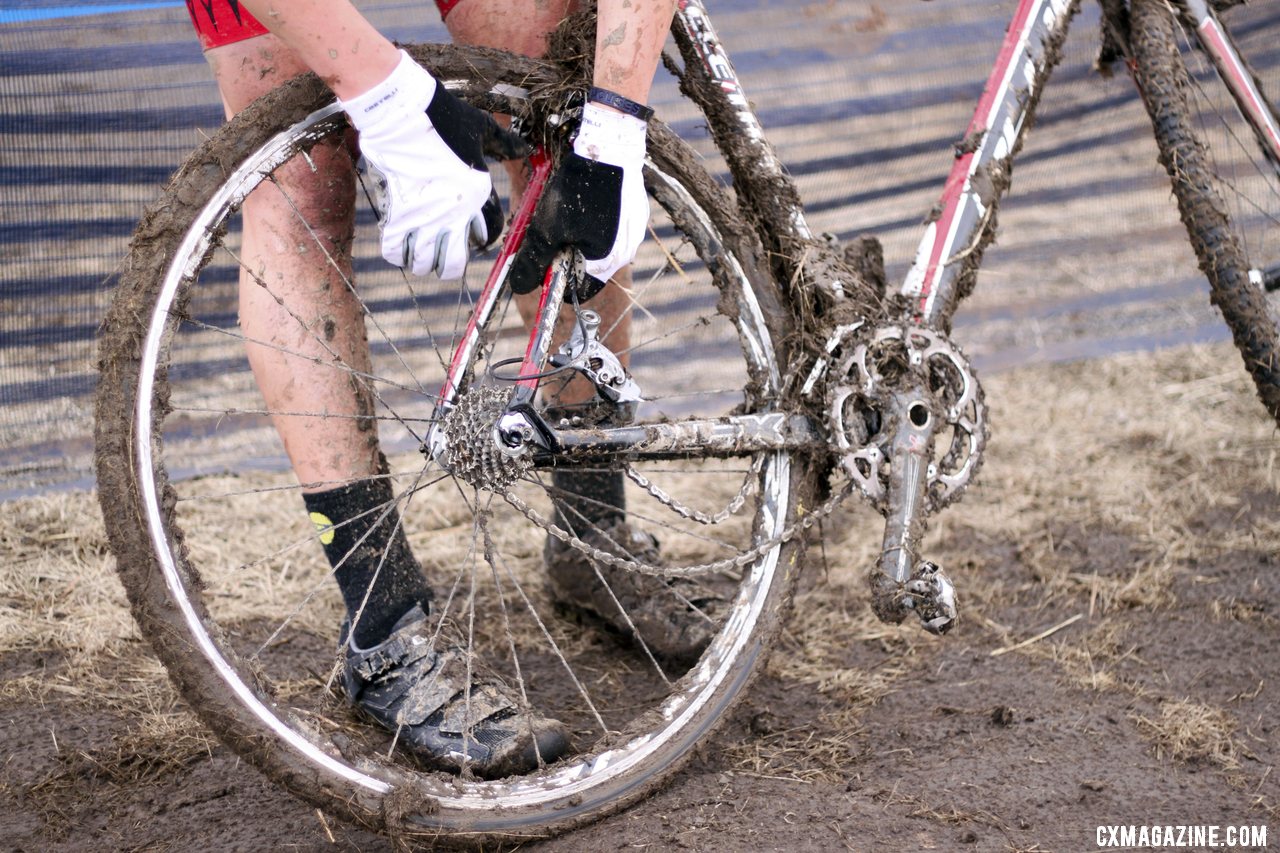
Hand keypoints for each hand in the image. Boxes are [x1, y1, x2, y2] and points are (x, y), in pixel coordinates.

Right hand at [341, 50, 503, 278]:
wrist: (400, 112)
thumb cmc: (443, 117)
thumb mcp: (482, 129)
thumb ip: (504, 145)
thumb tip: (524, 149)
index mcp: (477, 193)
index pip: (488, 233)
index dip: (483, 238)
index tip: (473, 237)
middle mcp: (452, 212)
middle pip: (455, 262)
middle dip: (451, 265)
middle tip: (445, 258)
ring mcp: (423, 217)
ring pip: (424, 262)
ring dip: (424, 262)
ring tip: (422, 254)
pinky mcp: (395, 214)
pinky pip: (396, 250)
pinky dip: (399, 254)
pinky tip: (401, 246)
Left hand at [509, 103, 648, 297]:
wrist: (610, 142)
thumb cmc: (578, 187)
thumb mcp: (546, 227)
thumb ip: (533, 260)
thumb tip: (519, 287)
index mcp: (607, 263)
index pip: (577, 290)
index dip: (554, 278)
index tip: (540, 258)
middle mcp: (626, 253)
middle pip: (586, 266)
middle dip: (564, 252)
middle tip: (549, 228)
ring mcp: (634, 231)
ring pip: (598, 244)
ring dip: (578, 233)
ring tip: (567, 207)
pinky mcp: (636, 210)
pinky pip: (612, 224)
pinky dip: (594, 216)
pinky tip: (586, 196)